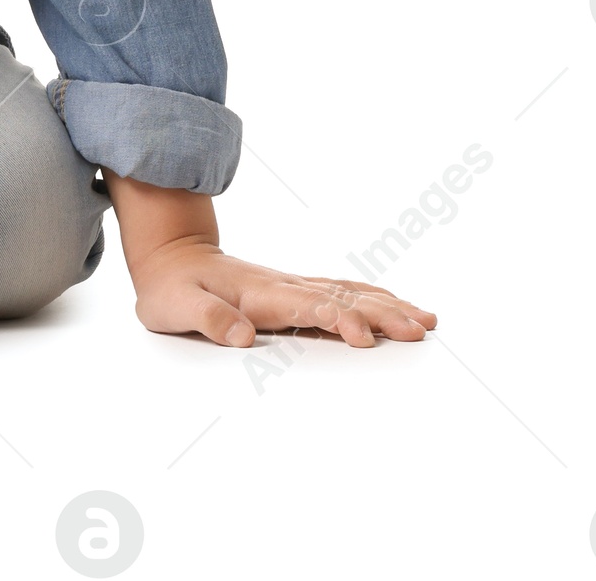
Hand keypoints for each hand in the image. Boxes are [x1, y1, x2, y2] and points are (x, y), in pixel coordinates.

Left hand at [129, 237, 436, 348]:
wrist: (170, 256)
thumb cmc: (171, 287)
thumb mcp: (176, 305)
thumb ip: (208, 318)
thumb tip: (241, 336)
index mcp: (259, 292)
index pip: (307, 306)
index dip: (337, 319)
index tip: (365, 338)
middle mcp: (283, 285)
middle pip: (341, 298)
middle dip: (382, 313)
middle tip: (420, 330)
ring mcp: (291, 285)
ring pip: (347, 293)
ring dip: (386, 305)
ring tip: (425, 319)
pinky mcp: (294, 290)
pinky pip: (340, 291)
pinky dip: (370, 297)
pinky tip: (393, 305)